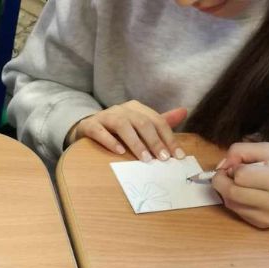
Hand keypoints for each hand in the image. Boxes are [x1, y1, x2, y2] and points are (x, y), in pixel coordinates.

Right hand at [68, 102, 188, 161]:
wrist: (85, 129)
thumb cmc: (115, 130)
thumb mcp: (138, 125)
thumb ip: (159, 122)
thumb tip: (184, 112)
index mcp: (135, 108)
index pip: (157, 121)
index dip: (169, 138)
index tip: (178, 156)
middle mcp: (121, 109)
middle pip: (141, 122)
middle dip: (154, 141)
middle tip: (163, 159)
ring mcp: (104, 116)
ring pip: (122, 125)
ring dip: (135, 142)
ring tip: (144, 159)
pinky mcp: (90, 126)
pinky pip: (100, 132)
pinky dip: (110, 141)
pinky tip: (119, 152)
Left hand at [212, 142, 268, 228]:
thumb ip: (244, 151)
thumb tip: (222, 164)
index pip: (241, 176)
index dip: (233, 167)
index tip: (237, 163)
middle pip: (231, 192)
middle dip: (222, 180)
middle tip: (226, 173)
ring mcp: (268, 217)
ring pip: (231, 204)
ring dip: (227, 191)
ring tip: (238, 182)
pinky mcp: (263, 225)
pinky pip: (238, 212)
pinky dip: (236, 201)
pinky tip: (246, 194)